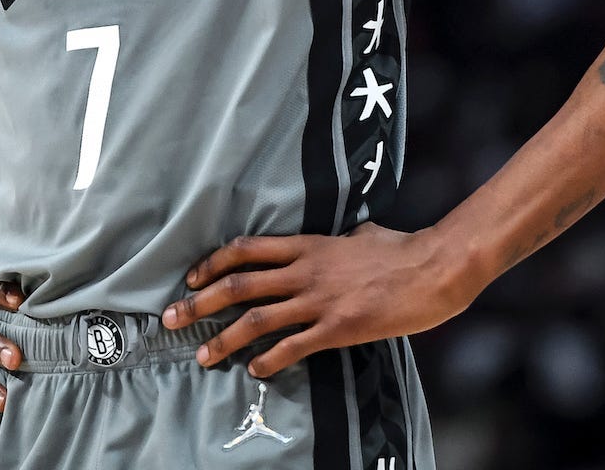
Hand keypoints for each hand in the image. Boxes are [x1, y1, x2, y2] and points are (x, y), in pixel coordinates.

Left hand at [160, 222, 472, 376]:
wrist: (433, 269)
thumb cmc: (402, 249)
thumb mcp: (362, 233)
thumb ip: (342, 238)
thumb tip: (343, 236)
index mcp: (309, 244)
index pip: (247, 249)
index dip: (212, 263)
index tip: (191, 278)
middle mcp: (306, 270)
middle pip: (238, 285)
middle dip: (199, 303)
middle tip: (171, 318)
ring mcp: (320, 300)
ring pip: (257, 319)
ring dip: (224, 339)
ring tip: (202, 356)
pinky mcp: (339, 328)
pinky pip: (294, 346)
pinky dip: (270, 359)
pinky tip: (255, 370)